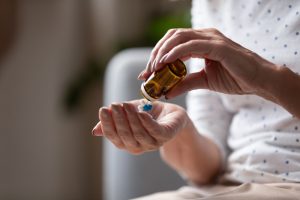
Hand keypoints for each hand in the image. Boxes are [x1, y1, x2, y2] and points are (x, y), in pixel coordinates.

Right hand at [92, 100, 187, 153]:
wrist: (171, 114)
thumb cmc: (148, 114)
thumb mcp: (128, 115)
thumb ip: (114, 120)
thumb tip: (95, 131)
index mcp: (127, 142)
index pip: (114, 137)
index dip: (107, 125)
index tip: (103, 109)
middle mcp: (139, 146)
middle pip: (125, 136)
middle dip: (118, 120)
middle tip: (115, 105)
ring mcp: (153, 142)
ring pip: (139, 134)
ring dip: (131, 119)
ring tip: (126, 105)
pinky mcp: (166, 135)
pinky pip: (155, 131)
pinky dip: (147, 123)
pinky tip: (141, 112)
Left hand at [138, 28, 278, 99]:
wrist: (258, 82)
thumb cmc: (234, 79)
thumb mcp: (204, 82)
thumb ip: (185, 84)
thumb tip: (166, 92)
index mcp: (201, 42)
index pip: (172, 43)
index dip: (157, 56)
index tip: (147, 73)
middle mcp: (205, 36)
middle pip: (171, 37)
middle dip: (156, 53)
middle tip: (147, 72)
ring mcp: (211, 38)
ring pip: (178, 38)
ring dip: (162, 53)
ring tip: (153, 69)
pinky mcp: (217, 46)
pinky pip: (190, 45)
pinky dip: (175, 53)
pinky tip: (165, 63)